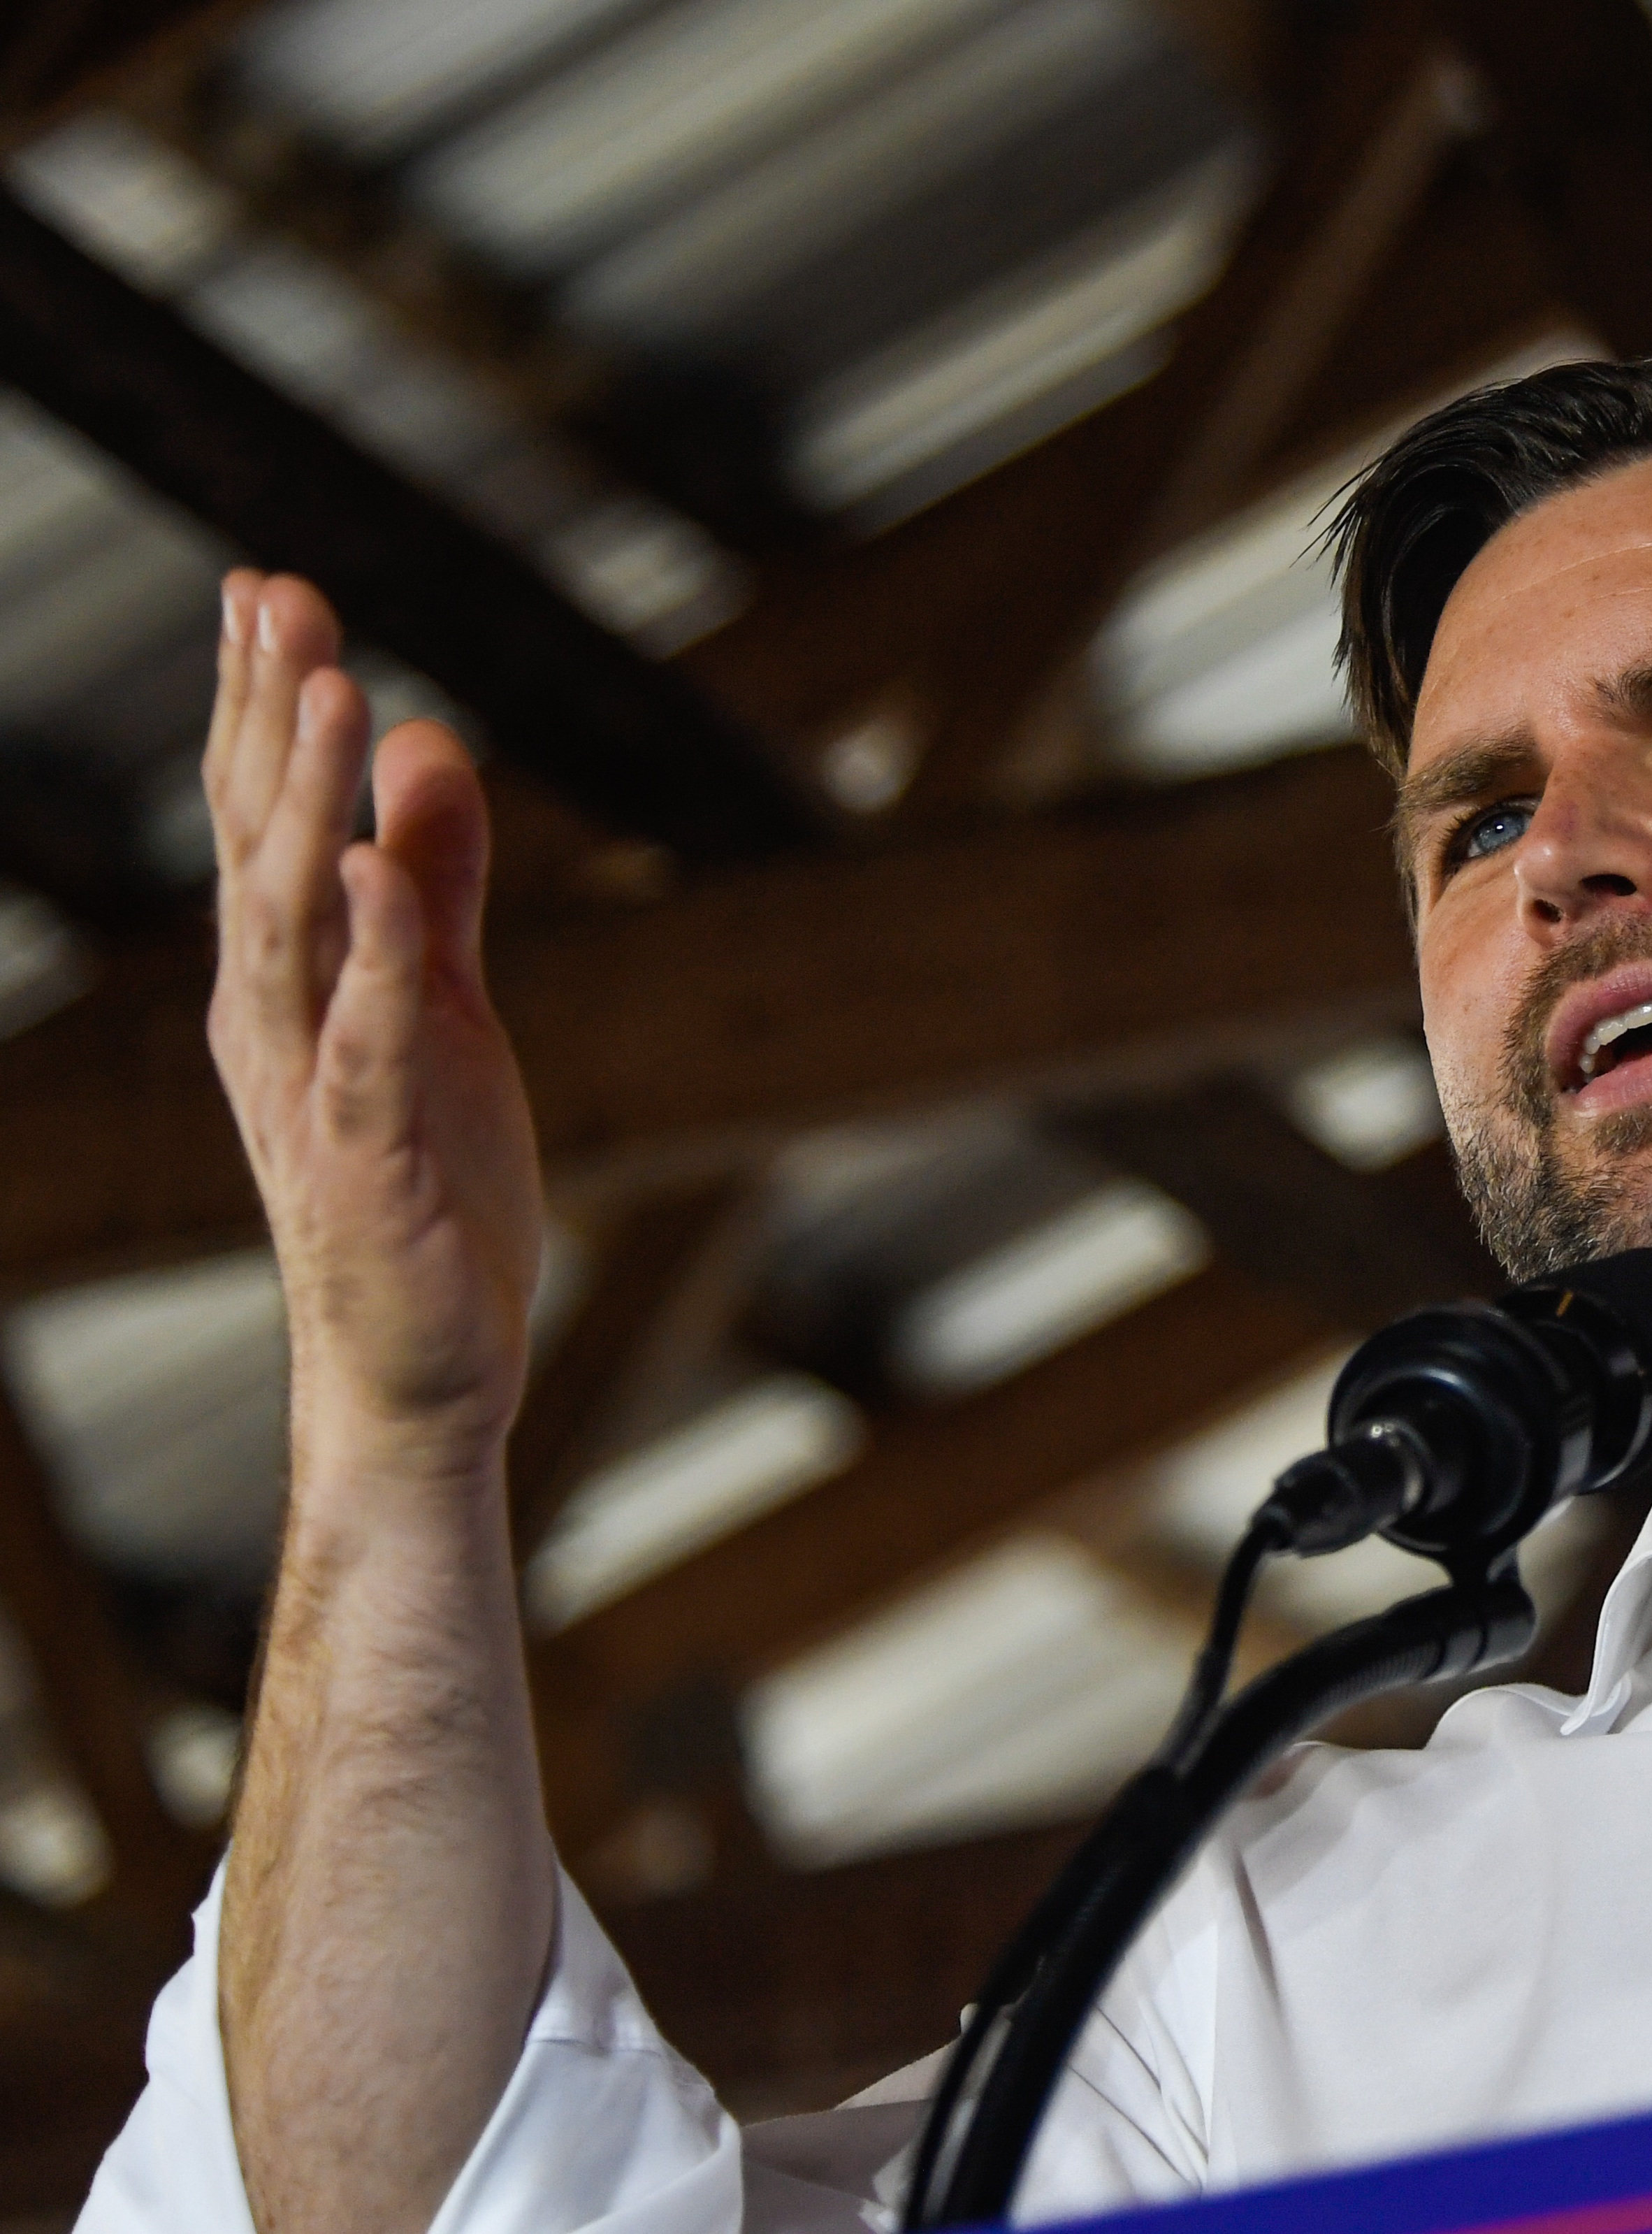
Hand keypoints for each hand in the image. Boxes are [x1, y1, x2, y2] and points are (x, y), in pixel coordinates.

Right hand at [204, 572, 542, 1475]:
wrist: (419, 1367)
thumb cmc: (425, 1186)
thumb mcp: (443, 1003)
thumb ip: (437, 880)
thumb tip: (428, 740)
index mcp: (291, 981)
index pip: (266, 818)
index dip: (265, 704)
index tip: (269, 587)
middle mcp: (277, 1020)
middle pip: (263, 843)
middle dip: (269, 719)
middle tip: (278, 595)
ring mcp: (313, 1088)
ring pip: (297, 924)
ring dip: (309, 808)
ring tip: (332, 691)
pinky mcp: (368, 1156)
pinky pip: (365, 1041)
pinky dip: (373, 956)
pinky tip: (379, 872)